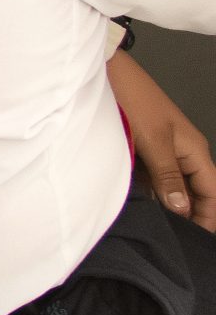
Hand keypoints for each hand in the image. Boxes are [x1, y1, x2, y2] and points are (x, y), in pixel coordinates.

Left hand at [108, 48, 215, 230]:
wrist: (109, 73)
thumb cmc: (135, 100)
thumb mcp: (154, 141)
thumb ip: (167, 175)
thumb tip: (181, 208)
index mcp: (195, 152)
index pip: (213, 193)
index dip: (209, 217)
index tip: (198, 241)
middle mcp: (183, 153)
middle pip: (195, 193)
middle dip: (190, 216)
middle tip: (177, 241)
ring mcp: (164, 151)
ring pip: (173, 186)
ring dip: (169, 205)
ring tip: (160, 230)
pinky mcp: (144, 148)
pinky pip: (153, 177)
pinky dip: (151, 191)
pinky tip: (140, 206)